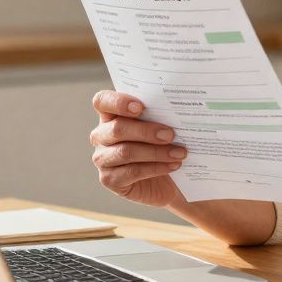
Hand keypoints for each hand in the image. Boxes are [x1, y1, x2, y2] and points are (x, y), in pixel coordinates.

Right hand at [89, 90, 185, 206]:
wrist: (166, 180)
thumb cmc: (162, 145)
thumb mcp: (160, 126)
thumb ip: (160, 114)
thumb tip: (177, 108)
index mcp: (110, 115)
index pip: (102, 101)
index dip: (118, 102)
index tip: (141, 107)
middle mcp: (101, 136)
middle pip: (117, 129)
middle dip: (146, 131)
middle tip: (170, 134)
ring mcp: (102, 159)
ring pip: (126, 152)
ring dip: (156, 152)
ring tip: (179, 153)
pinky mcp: (109, 179)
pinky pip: (132, 172)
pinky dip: (156, 168)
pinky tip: (173, 165)